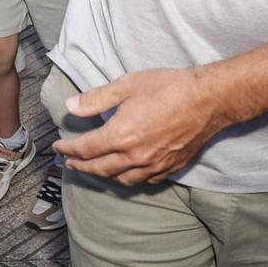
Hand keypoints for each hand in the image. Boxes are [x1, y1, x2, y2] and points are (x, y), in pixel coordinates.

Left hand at [54, 66, 227, 185]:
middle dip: (81, 167)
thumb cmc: (169, 87)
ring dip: (104, 175)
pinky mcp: (171, 167)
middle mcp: (135, 156)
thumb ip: (96, 99)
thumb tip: (71, 106)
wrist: (210, 99)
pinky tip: (127, 172)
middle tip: (69, 164)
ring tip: (95, 168)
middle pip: (100, 169)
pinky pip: (145, 181)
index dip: (67, 150)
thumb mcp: (127, 85)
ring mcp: (154, 165)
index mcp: (121, 135)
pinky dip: (130, 178)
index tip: (57, 148)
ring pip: (122, 179)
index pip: (85, 149)